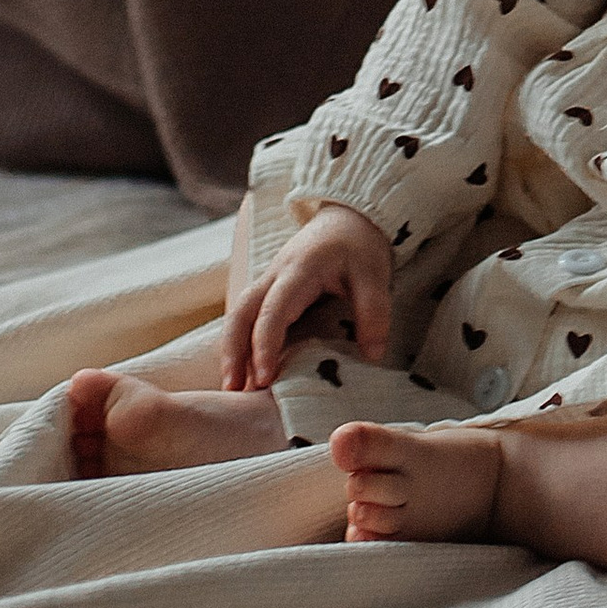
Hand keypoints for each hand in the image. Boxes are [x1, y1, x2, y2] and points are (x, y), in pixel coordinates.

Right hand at [221, 202, 394, 389]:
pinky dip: (241, 343)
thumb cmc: (359, 245)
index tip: (264, 378)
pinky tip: (246, 371)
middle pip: (240, 313)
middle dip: (232, 352)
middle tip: (233, 391)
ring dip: (231, 351)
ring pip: (238, 316)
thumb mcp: (374, 273)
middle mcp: (274, 277)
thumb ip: (374, 312)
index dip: (264, 345)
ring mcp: (268, 283)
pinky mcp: (271, 291)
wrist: (349, 216)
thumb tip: (372, 355)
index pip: (272, 311)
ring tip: (233, 389)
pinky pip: (248, 317)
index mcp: (298, 271)